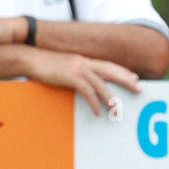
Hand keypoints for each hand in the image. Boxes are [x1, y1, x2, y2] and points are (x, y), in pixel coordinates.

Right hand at [21, 49, 141, 112]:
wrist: (29, 58)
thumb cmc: (44, 64)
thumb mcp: (64, 67)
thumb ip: (75, 73)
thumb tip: (83, 84)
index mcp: (84, 60)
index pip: (108, 65)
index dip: (122, 71)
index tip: (134, 77)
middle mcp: (84, 62)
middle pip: (111, 71)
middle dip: (126, 80)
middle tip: (139, 88)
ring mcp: (78, 68)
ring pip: (101, 84)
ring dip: (111, 98)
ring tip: (117, 110)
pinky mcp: (70, 76)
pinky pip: (86, 91)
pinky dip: (94, 102)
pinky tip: (97, 111)